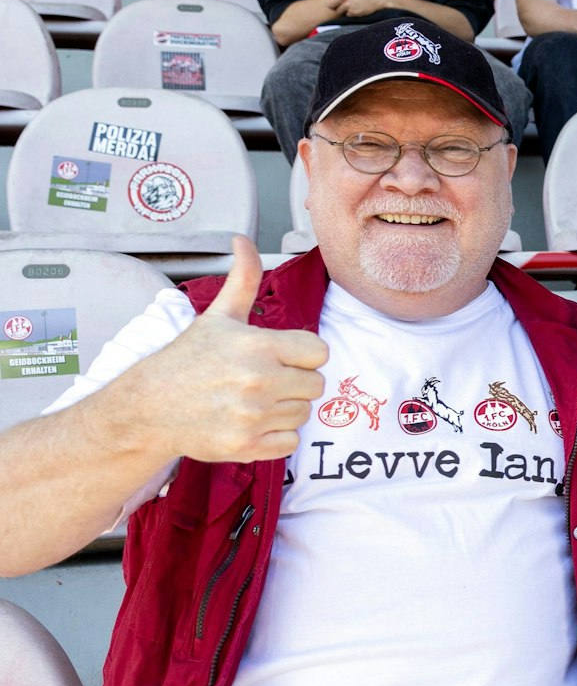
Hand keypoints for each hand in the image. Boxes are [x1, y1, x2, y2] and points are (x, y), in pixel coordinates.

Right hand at [121, 237, 327, 463]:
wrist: (148, 407)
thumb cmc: (188, 359)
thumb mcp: (218, 316)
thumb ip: (242, 279)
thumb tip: (242, 240)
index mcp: (258, 345)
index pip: (319, 352)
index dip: (302, 355)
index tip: (279, 356)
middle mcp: (259, 381)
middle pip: (316, 385)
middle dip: (295, 381)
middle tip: (264, 380)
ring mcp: (253, 416)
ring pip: (304, 414)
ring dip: (285, 408)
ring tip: (253, 401)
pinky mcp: (247, 446)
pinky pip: (291, 442)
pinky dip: (276, 436)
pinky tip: (250, 422)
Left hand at [324, 0, 395, 17]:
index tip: (337, 0)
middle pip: (330, 5)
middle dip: (334, 7)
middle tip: (341, 7)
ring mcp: (348, 5)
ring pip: (339, 11)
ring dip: (344, 10)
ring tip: (354, 6)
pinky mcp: (354, 12)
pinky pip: (348, 15)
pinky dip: (352, 13)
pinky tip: (360, 9)